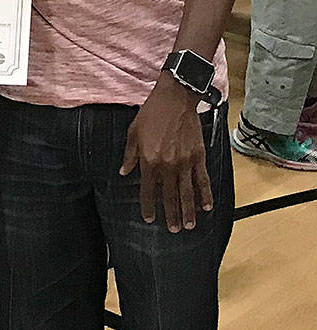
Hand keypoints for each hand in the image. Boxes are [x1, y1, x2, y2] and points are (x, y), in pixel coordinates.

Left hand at [120, 74, 212, 231]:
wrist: (174, 99)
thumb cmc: (151, 113)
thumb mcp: (133, 131)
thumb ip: (130, 154)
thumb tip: (124, 171)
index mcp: (149, 159)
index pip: (147, 189)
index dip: (148, 205)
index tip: (149, 218)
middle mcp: (167, 165)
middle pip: (169, 196)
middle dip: (171, 215)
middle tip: (173, 230)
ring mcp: (185, 162)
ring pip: (187, 193)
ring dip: (188, 211)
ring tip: (188, 226)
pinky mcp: (198, 157)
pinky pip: (202, 181)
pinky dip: (204, 195)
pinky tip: (205, 207)